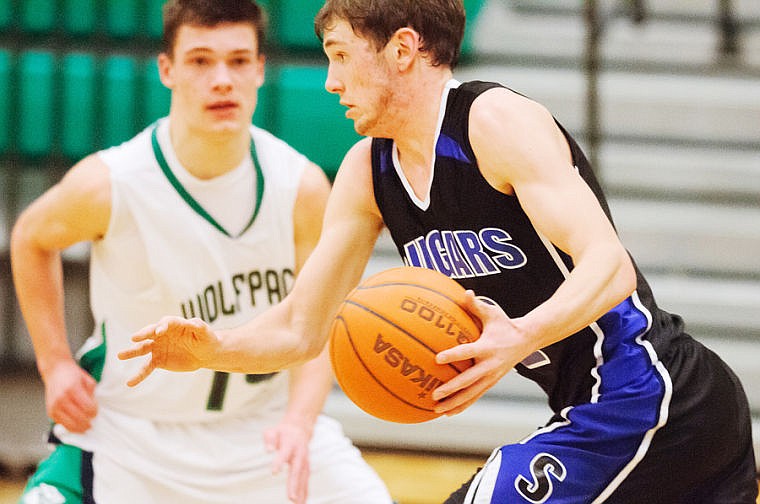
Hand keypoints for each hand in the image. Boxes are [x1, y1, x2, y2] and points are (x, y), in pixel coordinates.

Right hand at [43, 360, 97, 432]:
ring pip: (69, 424)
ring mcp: (54, 406)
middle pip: (79, 418)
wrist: (55, 371)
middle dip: (87, 422)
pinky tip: (76, 425)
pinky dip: (69, 426)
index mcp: (73, 389)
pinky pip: (61, 424)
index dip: (94, 412)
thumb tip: (93, 409)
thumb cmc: (72, 375)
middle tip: (91, 422)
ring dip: (79, 427)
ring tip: (85, 427)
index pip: (87, 407)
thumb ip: (91, 395)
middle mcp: (62, 398)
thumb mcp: (88, 381)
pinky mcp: (50, 411)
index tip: (95, 412)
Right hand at [117, 316, 218, 386]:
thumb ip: (198, 326)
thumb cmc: (206, 338)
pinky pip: (147, 368)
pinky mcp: (158, 360)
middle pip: (150, 333)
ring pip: (142, 349)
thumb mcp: (204, 331)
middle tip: (134, 338)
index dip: (162, 326)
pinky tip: (130, 382)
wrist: (205, 353)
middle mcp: (162, 334)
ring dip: (132, 352)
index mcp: (173, 324)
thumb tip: (193, 322)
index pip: (166, 322)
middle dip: (143, 335)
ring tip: (120, 355)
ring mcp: (158, 347)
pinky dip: (139, 375)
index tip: (159, 332)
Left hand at [263, 419, 310, 503]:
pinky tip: (303, 501)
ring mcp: (304, 461)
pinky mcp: (306, 467)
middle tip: (291, 497)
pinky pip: (306, 480)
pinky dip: (305, 491)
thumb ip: (269, 439)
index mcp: (289, 444)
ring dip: (301, 491)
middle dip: (294, 484)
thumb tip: (268, 450)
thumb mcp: (272, 431)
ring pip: (303, 477)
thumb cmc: (283, 432)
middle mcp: (299, 454)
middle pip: (297, 470)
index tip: (275, 472)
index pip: (284, 453)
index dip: (279, 462)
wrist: (299, 428)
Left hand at [432, 291, 529, 414]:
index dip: (454, 355)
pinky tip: (448, 413)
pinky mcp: (492, 383)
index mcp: (488, 347)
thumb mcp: (493, 312)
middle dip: (451, 389)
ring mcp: (492, 377)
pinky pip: (475, 397)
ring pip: (471, 394)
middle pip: (469, 381)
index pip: (468, 352)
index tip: (437, 358)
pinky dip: (462, 406)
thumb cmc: (505, 324)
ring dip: (455, 403)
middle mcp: (490, 365)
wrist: (527, 340)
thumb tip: (465, 292)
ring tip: (437, 410)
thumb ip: (476, 305)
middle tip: (434, 394)